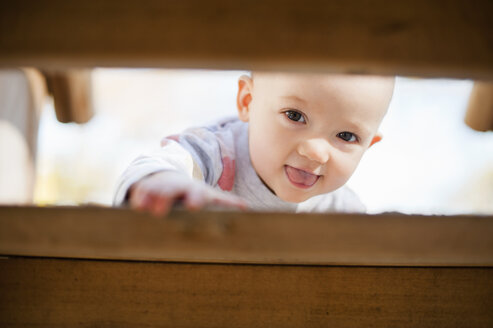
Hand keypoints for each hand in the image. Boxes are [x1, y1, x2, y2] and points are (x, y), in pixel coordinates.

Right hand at [129, 170, 246, 215]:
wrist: (169, 177)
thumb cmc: (193, 195)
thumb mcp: (209, 197)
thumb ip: (226, 203)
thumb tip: (246, 208)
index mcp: (194, 192)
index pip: (196, 194)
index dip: (195, 199)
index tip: (193, 206)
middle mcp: (177, 188)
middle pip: (172, 191)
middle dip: (167, 198)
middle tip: (161, 210)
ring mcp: (160, 188)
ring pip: (155, 191)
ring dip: (151, 198)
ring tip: (146, 208)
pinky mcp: (146, 190)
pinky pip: (141, 192)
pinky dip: (139, 199)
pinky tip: (135, 206)